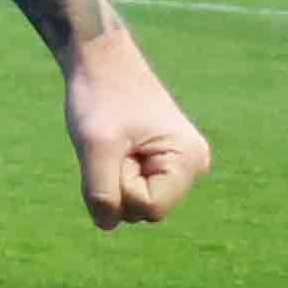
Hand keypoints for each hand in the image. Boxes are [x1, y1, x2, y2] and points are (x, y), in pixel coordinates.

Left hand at [61, 28, 211, 227]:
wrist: (101, 62)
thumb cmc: (100, 98)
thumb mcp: (95, 145)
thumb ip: (100, 190)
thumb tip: (106, 225)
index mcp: (189, 160)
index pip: (149, 209)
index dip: (121, 188)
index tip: (117, 152)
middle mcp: (192, 165)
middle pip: (143, 210)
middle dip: (118, 184)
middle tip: (114, 145)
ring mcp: (178, 164)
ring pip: (134, 202)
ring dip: (114, 179)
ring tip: (116, 143)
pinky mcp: (160, 162)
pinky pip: (129, 188)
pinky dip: (113, 173)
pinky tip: (117, 146)